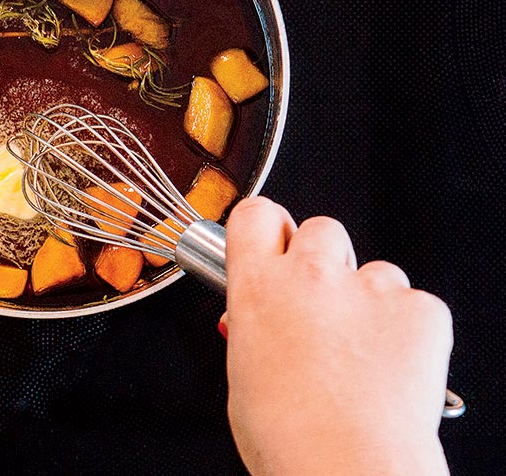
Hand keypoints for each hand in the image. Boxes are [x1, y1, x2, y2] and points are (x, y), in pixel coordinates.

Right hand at [222, 197, 451, 475]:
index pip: (255, 215)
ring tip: (362, 355)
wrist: (350, 471)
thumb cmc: (292, 438)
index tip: (273, 242)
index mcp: (259, 288)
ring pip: (373, 269)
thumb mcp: (245, 374)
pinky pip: (414, 304)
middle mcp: (312, 275)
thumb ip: (256, 328)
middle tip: (322, 303)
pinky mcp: (420, 310)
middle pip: (321, 228)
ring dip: (368, 299)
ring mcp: (370, 288)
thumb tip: (266, 323)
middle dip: (322, 259)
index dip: (266, 228)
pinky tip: (392, 368)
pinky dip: (407, 330)